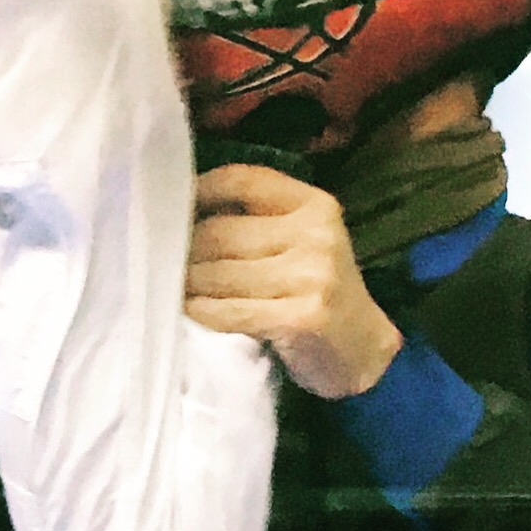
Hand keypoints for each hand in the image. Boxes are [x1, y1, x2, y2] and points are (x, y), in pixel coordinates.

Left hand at [186, 162, 402, 399]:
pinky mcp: (302, 318)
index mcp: (313, 205)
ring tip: (174, 288)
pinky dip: (203, 312)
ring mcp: (311, 277)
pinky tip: (191, 312)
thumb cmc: (317, 291)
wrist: (365, 350)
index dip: (198, 191)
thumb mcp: (300, 241)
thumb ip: (256, 220)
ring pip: (219, 273)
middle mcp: (315, 235)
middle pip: (220, 232)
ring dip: (188, 284)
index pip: (241, 179)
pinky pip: (230, 311)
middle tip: (164, 262)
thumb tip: (182, 209)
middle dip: (185, 250)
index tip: (169, 206)